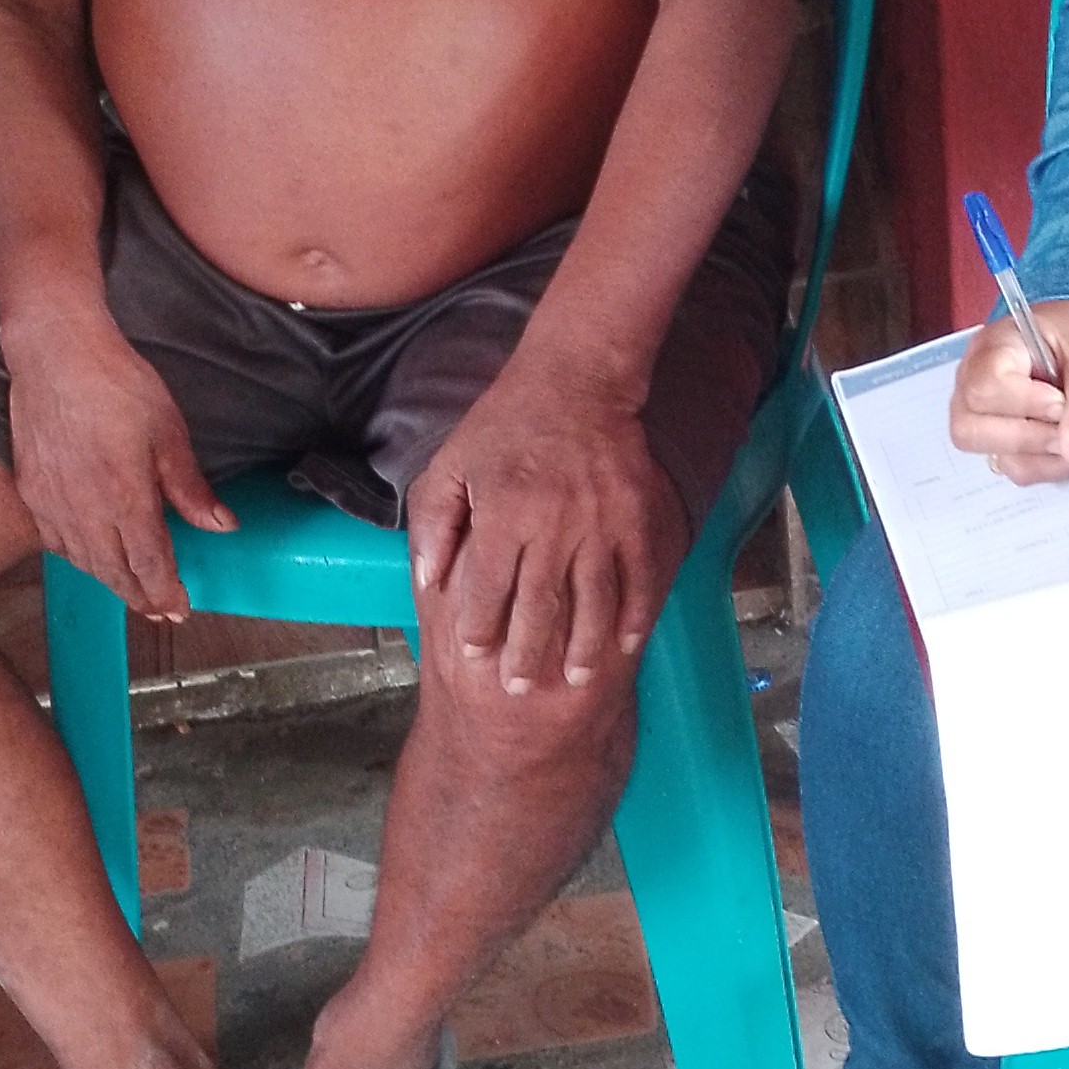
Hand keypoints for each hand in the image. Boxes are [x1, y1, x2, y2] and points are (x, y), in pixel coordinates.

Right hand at [3, 313, 232, 620]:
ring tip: (132, 592)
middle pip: (115, 572)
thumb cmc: (117, 383)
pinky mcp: (29, 490)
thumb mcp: (168, 432)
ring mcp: (52, 503)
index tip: (180, 609)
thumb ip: (190, 487)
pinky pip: (55, 541)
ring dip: (110, 581)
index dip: (166, 591)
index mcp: (125, 497)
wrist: (54, 352)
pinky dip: (78, 558)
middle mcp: (85, 510)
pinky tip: (90, 557)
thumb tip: (222, 526)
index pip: (149, 564)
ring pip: (84, 562)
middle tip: (161, 611)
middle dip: (141, 596)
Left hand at [410, 360, 681, 692]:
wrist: (577, 380)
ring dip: (582, 647)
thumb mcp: (451, 465)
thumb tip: (428, 581)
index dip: (479, 628)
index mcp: (502, 514)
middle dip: (526, 654)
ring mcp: (599, 523)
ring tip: (573, 680)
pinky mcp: (636, 516)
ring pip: (592, 602)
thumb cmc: (505, 424)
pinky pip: (639, 576)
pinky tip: (626, 643)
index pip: (487, 589)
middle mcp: (551, 524)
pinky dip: (635, 613)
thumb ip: (434, 523)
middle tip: (517, 688)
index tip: (475, 656)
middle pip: (538, 607)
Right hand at [947, 300, 1068, 483]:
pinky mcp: (1004, 443)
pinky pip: (1020, 469)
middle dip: (1033, 437)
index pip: (984, 386)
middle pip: (972, 430)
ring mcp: (984, 418)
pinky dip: (1055, 465)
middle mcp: (974, 384)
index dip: (1025, 404)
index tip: (1062, 401)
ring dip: (1051, 456)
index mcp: (992, 348)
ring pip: (998, 457)